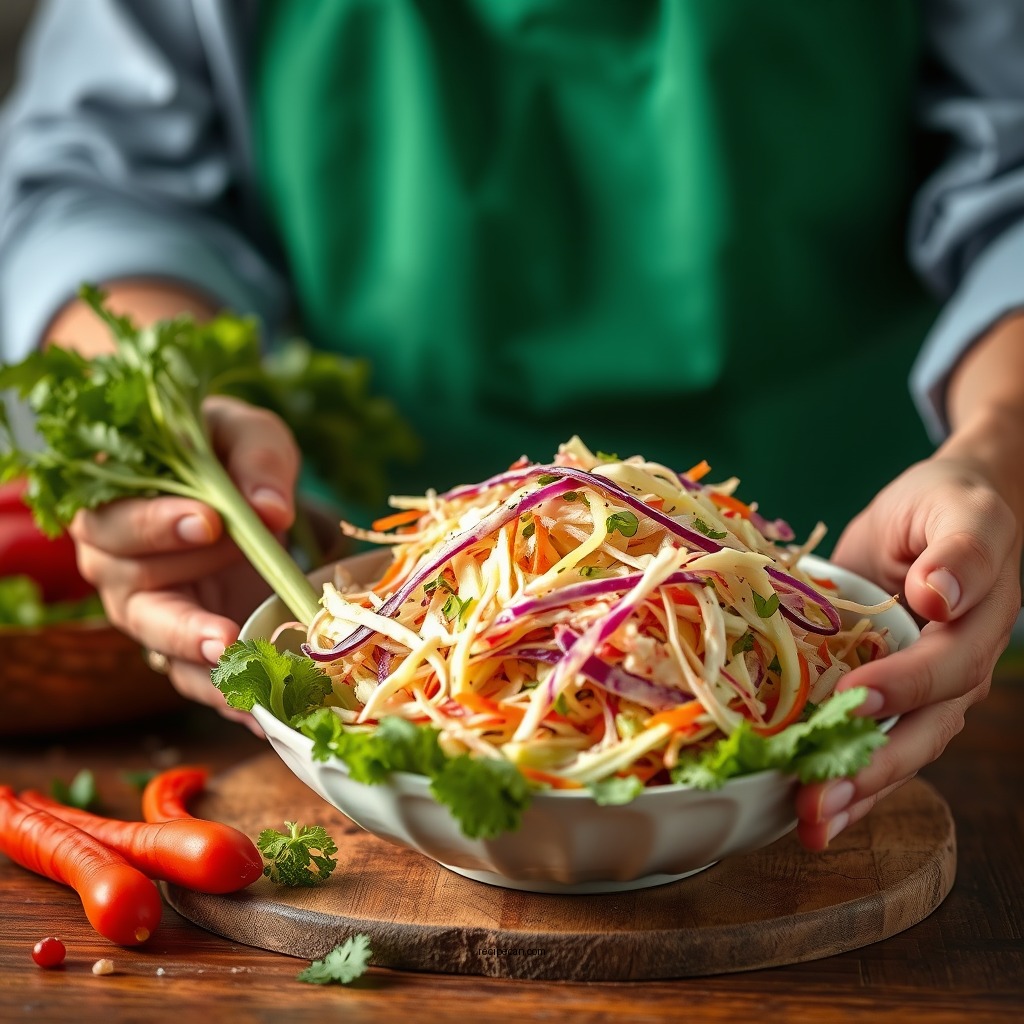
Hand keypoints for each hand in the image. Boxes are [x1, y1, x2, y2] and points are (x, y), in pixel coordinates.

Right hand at [69, 396, 300, 731]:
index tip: (208, 520)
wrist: (242, 486)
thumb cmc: (228, 454)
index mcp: (114, 503)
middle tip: (228, 630)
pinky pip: (197, 678)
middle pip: (131, 595)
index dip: (155, 525)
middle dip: (182, 616)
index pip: (113, 520)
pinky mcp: (186, 641)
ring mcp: (151, 609)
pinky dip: (229, 698)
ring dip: (205, 667)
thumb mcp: (246, 435)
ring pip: (162, 646)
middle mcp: (118, 563)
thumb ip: (256, 461)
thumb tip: (272, 509)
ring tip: (246, 683)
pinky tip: (263, 715)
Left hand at [795, 455, 1021, 848]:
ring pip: (892, 751)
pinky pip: (867, 740)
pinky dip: (841, 775)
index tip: (853, 700)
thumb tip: (940, 594)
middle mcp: (950, 673)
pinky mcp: (881, 691)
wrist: (939, 509)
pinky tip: (808, 810)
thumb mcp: (963, 514)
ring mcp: (917, 690)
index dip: (902, 687)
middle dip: (869, 770)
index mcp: (973, 631)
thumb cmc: (948, 506)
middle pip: (917, 732)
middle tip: (818, 802)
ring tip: (808, 824)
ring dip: (852, 791)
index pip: (941, 669)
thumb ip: (962, 552)